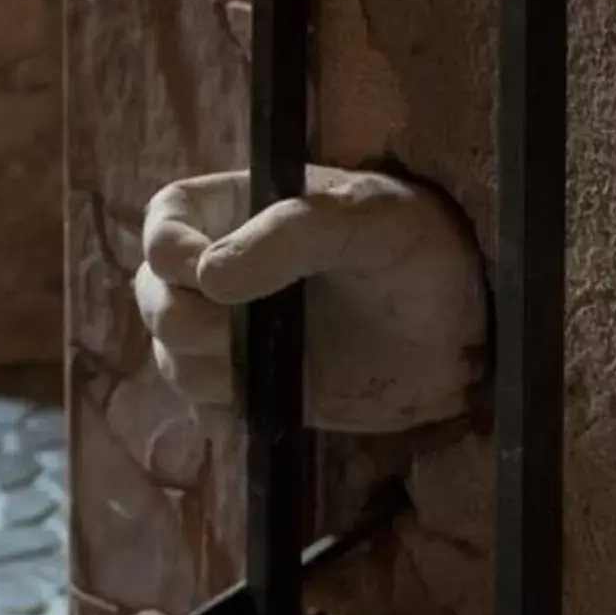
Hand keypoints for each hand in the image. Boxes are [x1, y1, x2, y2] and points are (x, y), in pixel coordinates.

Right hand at [132, 168, 486, 433]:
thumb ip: (291, 235)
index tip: (204, 274)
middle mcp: (225, 267)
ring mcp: (236, 331)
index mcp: (242, 207)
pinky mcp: (254, 387)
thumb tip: (207, 276)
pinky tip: (270, 395)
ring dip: (197, 366)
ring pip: (169, 355)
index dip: (167, 248)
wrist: (463, 336)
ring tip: (262, 361)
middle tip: (229, 332)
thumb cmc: (421, 252)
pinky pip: (204, 405)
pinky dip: (222, 407)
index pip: (165, 220)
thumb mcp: (369, 221)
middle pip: (151, 292)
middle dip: (176, 318)